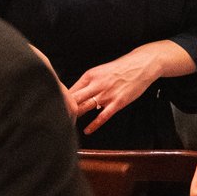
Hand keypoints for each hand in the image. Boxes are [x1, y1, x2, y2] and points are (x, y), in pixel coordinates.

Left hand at [64, 41, 190, 132]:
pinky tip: (87, 130)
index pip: (71, 90)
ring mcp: (106, 94)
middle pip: (75, 99)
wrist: (140, 65)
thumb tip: (76, 94)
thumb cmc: (120, 68)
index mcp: (90, 75)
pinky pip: (102, 116)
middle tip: (57, 119)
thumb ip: (88, 82)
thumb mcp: (100, 71)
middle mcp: (96, 84)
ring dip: (76, 117)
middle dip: (65, 109)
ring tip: (69, 124)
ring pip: (86, 107)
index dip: (62, 100)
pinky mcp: (117, 102)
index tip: (56, 108)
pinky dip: (94, 125)